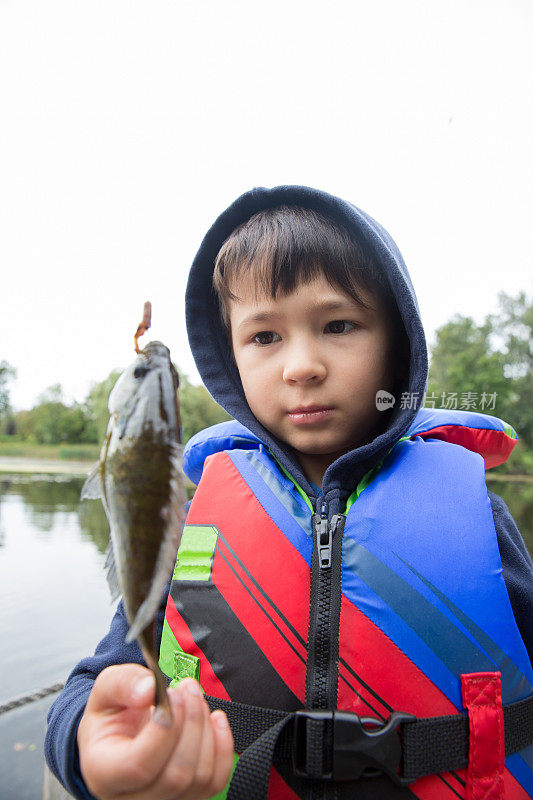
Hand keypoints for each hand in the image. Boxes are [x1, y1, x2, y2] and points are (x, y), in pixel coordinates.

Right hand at [77, 664, 233, 799]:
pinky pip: (216, 781)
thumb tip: (149, 689)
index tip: (171, 693)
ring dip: (205, 727)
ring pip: (200, 777)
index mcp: (104, 772)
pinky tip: (214, 719)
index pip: (140, 766)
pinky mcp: (187, 798)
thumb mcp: (106, 689)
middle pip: (177, 774)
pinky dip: (222, 745)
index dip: (165, 728)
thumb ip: (122, 683)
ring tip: (193, 697)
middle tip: (186, 686)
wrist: (121, 734)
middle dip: (191, 721)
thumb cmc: (113, 714)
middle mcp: (131, 798)